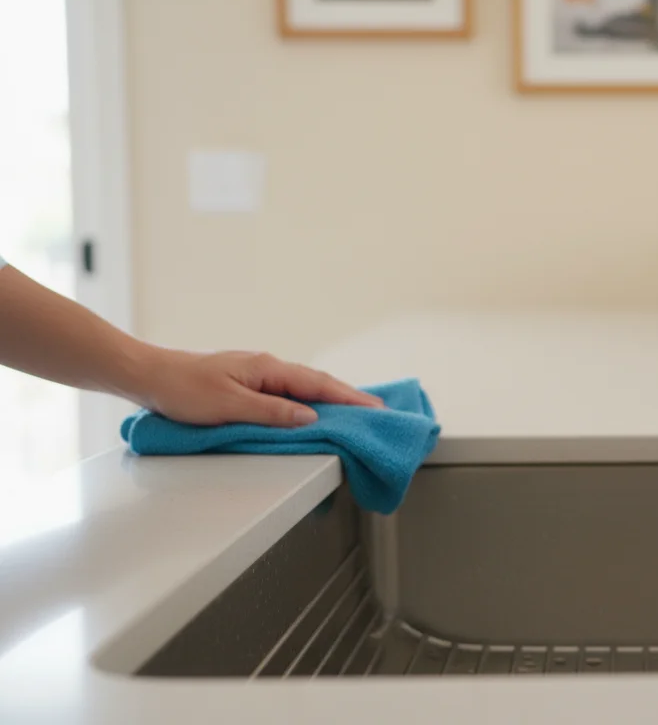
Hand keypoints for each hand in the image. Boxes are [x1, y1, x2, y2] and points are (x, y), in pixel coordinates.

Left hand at [132, 349, 383, 426]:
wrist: (149, 376)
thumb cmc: (183, 390)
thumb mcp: (228, 406)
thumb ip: (271, 412)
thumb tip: (311, 418)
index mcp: (268, 369)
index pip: (318, 384)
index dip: (350, 397)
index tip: (377, 408)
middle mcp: (268, 368)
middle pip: (317, 383)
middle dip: (349, 397)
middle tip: (378, 412)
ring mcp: (259, 375)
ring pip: (304, 388)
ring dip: (331, 400)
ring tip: (356, 414)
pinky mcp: (249, 384)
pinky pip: (289, 394)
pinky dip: (310, 402)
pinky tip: (315, 411)